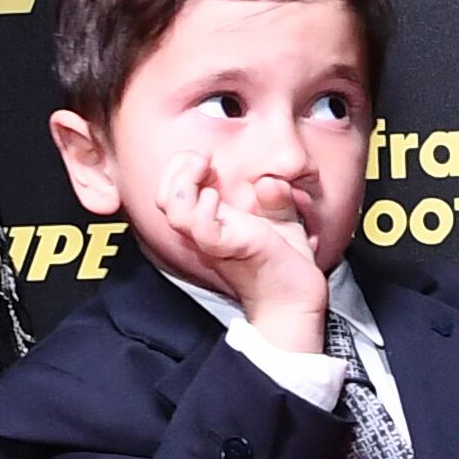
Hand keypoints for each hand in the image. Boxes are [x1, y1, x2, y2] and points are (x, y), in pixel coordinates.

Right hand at [130, 151, 330, 354]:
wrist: (295, 302)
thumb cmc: (285, 265)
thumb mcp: (281, 221)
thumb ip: (275, 197)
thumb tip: (269, 182)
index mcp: (212, 220)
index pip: (173, 190)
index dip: (180, 166)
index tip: (207, 156)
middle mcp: (205, 231)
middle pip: (163, 197)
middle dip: (176, 168)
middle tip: (202, 159)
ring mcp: (213, 240)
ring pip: (174, 210)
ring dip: (184, 183)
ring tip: (206, 171)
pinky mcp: (229, 248)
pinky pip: (201, 228)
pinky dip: (203, 208)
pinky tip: (215, 198)